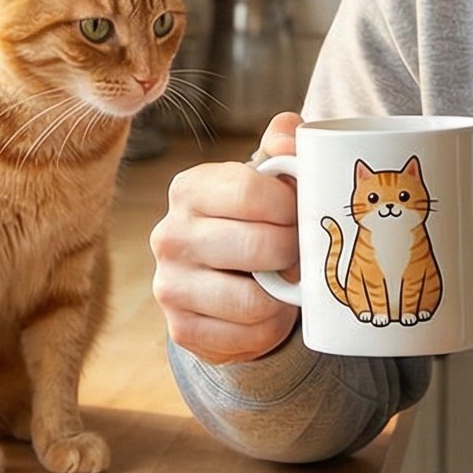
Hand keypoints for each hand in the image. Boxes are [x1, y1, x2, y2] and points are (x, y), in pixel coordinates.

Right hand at [152, 112, 302, 363]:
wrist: (228, 283)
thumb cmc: (256, 221)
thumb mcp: (269, 179)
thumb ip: (284, 146)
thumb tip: (292, 135)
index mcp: (189, 189)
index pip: (253, 191)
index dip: (293, 206)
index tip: (303, 214)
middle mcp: (169, 234)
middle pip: (260, 246)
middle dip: (295, 253)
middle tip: (301, 252)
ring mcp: (169, 285)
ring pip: (253, 299)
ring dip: (284, 296)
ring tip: (286, 283)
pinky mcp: (182, 329)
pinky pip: (246, 336)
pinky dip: (269, 329)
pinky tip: (268, 312)